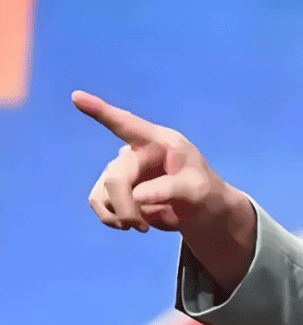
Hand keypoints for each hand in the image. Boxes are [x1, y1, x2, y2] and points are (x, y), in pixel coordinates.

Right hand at [73, 90, 230, 233]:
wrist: (199, 211)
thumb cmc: (204, 192)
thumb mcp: (198, 189)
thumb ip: (172, 188)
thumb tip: (138, 196)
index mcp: (160, 142)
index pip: (127, 124)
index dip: (101, 111)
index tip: (76, 96)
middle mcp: (136, 152)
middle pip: (115, 178)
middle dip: (125, 207)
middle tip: (141, 227)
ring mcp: (123, 170)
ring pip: (103, 194)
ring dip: (119, 215)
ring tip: (142, 226)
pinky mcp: (114, 188)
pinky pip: (100, 204)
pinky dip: (112, 218)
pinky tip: (131, 223)